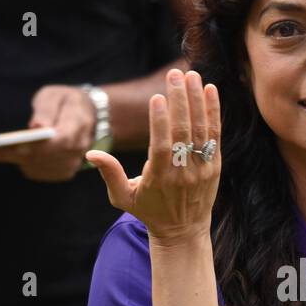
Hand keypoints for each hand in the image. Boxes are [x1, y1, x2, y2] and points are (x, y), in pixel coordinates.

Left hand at [0, 84, 96, 182]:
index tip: (18, 146)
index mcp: (79, 125)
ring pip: (40, 167)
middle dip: (14, 153)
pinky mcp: (64, 171)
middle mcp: (79, 148)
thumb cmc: (65, 101)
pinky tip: (3, 156)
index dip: (40, 146)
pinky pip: (39, 173)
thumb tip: (37, 127)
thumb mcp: (56, 96)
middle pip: (46, 157)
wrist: (84, 115)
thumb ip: (47, 110)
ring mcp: (73, 163)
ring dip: (13, 160)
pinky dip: (21, 165)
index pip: (62, 140)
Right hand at [86, 69, 220, 244]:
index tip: (157, 97)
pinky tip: (210, 90)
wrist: (184, 232)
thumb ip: (110, 173)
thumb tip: (90, 153)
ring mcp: (201, 169)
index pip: (161, 146)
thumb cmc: (149, 211)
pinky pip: (215, 135)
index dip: (160, 122)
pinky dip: (213, 112)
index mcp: (159, 179)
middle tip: (175, 74)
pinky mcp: (214, 165)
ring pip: (200, 129)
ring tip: (191, 74)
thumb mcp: (123, 197)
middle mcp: (183, 173)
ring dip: (197, 100)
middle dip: (179, 100)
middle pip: (182, 132)